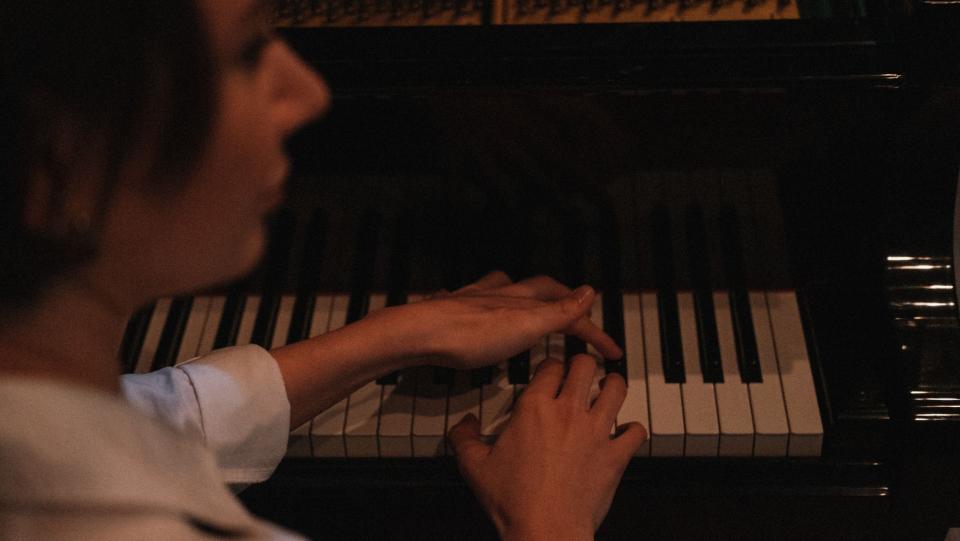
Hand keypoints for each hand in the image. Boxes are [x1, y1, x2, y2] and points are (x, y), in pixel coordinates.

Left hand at [363, 271, 623, 370]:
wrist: (418, 333)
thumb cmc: (470, 335)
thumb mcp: (525, 326)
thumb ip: (558, 311)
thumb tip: (591, 291)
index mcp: (523, 299)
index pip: (569, 311)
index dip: (593, 331)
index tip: (613, 353)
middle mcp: (501, 293)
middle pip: (540, 291)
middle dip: (563, 302)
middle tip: (578, 319)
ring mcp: (474, 299)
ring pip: (507, 290)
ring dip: (527, 300)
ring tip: (534, 312)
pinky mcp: (451, 309)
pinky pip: (477, 299)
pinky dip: (490, 304)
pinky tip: (482, 314)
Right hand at [447, 355, 646, 540]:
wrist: (545, 530)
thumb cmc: (513, 500)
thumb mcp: (474, 466)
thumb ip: (464, 439)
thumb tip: (463, 425)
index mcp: (534, 408)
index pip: (550, 366)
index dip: (551, 363)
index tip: (551, 368)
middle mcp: (568, 412)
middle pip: (586, 366)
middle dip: (584, 363)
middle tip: (582, 369)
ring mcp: (596, 432)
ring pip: (616, 389)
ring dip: (614, 385)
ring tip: (610, 386)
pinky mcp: (614, 456)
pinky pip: (635, 432)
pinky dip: (633, 430)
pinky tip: (626, 432)